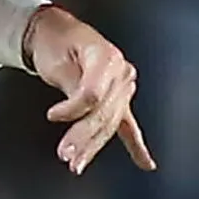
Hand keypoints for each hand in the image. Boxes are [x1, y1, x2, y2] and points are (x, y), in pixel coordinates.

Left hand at [23, 6, 154, 174]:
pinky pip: (127, 125)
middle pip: (103, 112)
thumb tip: (72, 116)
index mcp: (107, 58)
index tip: (52, 115)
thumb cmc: (55, 43)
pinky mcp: (119, 98)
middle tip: (65, 156)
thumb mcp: (58, 63)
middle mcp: (121, 72)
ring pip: (110, 123)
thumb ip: (72, 90)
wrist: (58, 33)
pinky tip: (145, 163)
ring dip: (94, 147)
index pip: (93, 94)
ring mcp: (123, 86)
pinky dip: (136, 145)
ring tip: (77, 165)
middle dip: (83, 138)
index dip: (72, 109)